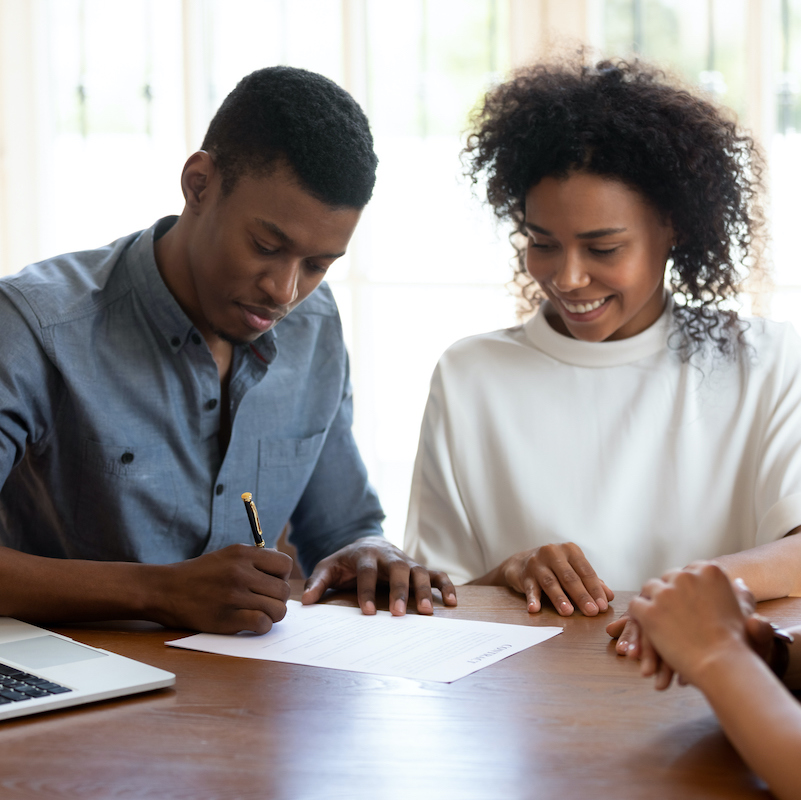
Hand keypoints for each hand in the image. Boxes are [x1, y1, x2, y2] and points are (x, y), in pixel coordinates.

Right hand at [156, 544, 291, 633]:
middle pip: (283, 590)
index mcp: (243, 554)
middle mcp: (241, 572)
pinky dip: (262, 626)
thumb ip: (254, 559)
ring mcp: (234, 596)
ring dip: (272, 615)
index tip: (270, 582)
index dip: (282, 576)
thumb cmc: (199, 574)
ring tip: (259, 613)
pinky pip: (262, 624)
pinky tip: (250, 623)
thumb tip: (281, 567)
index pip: (285, 564)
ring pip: (277, 609)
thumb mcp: (227, 555)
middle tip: (264, 602)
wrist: (165, 589)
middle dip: (278, 599)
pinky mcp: (227, 618)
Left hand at [301, 536, 456, 615]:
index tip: (369, 613)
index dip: (367, 591)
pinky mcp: (419, 567)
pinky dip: (446, 586)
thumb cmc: (347, 562)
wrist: (368, 543)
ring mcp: (406, 561)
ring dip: (424, 590)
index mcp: (366, 554)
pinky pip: (437, 574)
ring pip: (420, 571)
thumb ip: (318, 582)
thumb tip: (305, 603)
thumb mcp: (328, 568)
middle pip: (398, 569)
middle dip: (399, 591)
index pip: (367, 571)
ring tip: (426, 612)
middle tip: (399, 614)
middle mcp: (389, 556)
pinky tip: (452, 602)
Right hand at [497, 542, 612, 615]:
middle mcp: (553, 552)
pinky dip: (532, 599)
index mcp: (570, 550)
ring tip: (568, 612)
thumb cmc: (554, 568)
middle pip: (570, 577)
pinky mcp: (524, 574)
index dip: (595, 589)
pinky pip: (530, 588)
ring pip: (551, 582)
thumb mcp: (572, 570)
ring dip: (560, 598)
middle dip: (582, 595)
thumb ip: (590, 582)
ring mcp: (537, 563)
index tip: (602, 606)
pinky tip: (535, 609)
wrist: (521, 563)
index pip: (586, 571)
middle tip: (591, 611)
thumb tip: (609, 597)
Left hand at [607, 571, 757, 658]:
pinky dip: (638, 614)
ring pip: (651, 588)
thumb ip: (741, 594)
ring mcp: (666, 593)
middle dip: (670, 593)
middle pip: (669, 578)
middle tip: (671, 611)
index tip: (689, 601)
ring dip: (652, 601)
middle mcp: (686, 576)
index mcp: (710, 571)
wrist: (723, 664)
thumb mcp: (745, 611)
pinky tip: (644, 624)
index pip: (690, 571)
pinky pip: (636, 605)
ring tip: (657, 618)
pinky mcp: (650, 611)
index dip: (688, 587)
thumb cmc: (738, 642)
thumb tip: (738, 582)